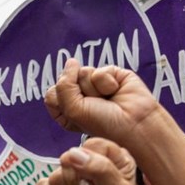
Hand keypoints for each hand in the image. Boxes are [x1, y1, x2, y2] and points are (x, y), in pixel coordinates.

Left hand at [44, 60, 163, 146]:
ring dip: (93, 88)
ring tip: (106, 99)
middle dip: (79, 94)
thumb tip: (71, 61)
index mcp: (66, 110)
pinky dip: (106, 82)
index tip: (76, 113)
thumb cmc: (103, 123)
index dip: (62, 101)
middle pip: (65, 81)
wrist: (134, 123)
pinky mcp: (110, 75)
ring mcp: (94, 84)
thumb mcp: (73, 110)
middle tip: (94, 106)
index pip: (51, 95)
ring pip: (82, 73)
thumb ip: (63, 85)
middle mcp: (79, 96)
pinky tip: (116, 91)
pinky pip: (99, 70)